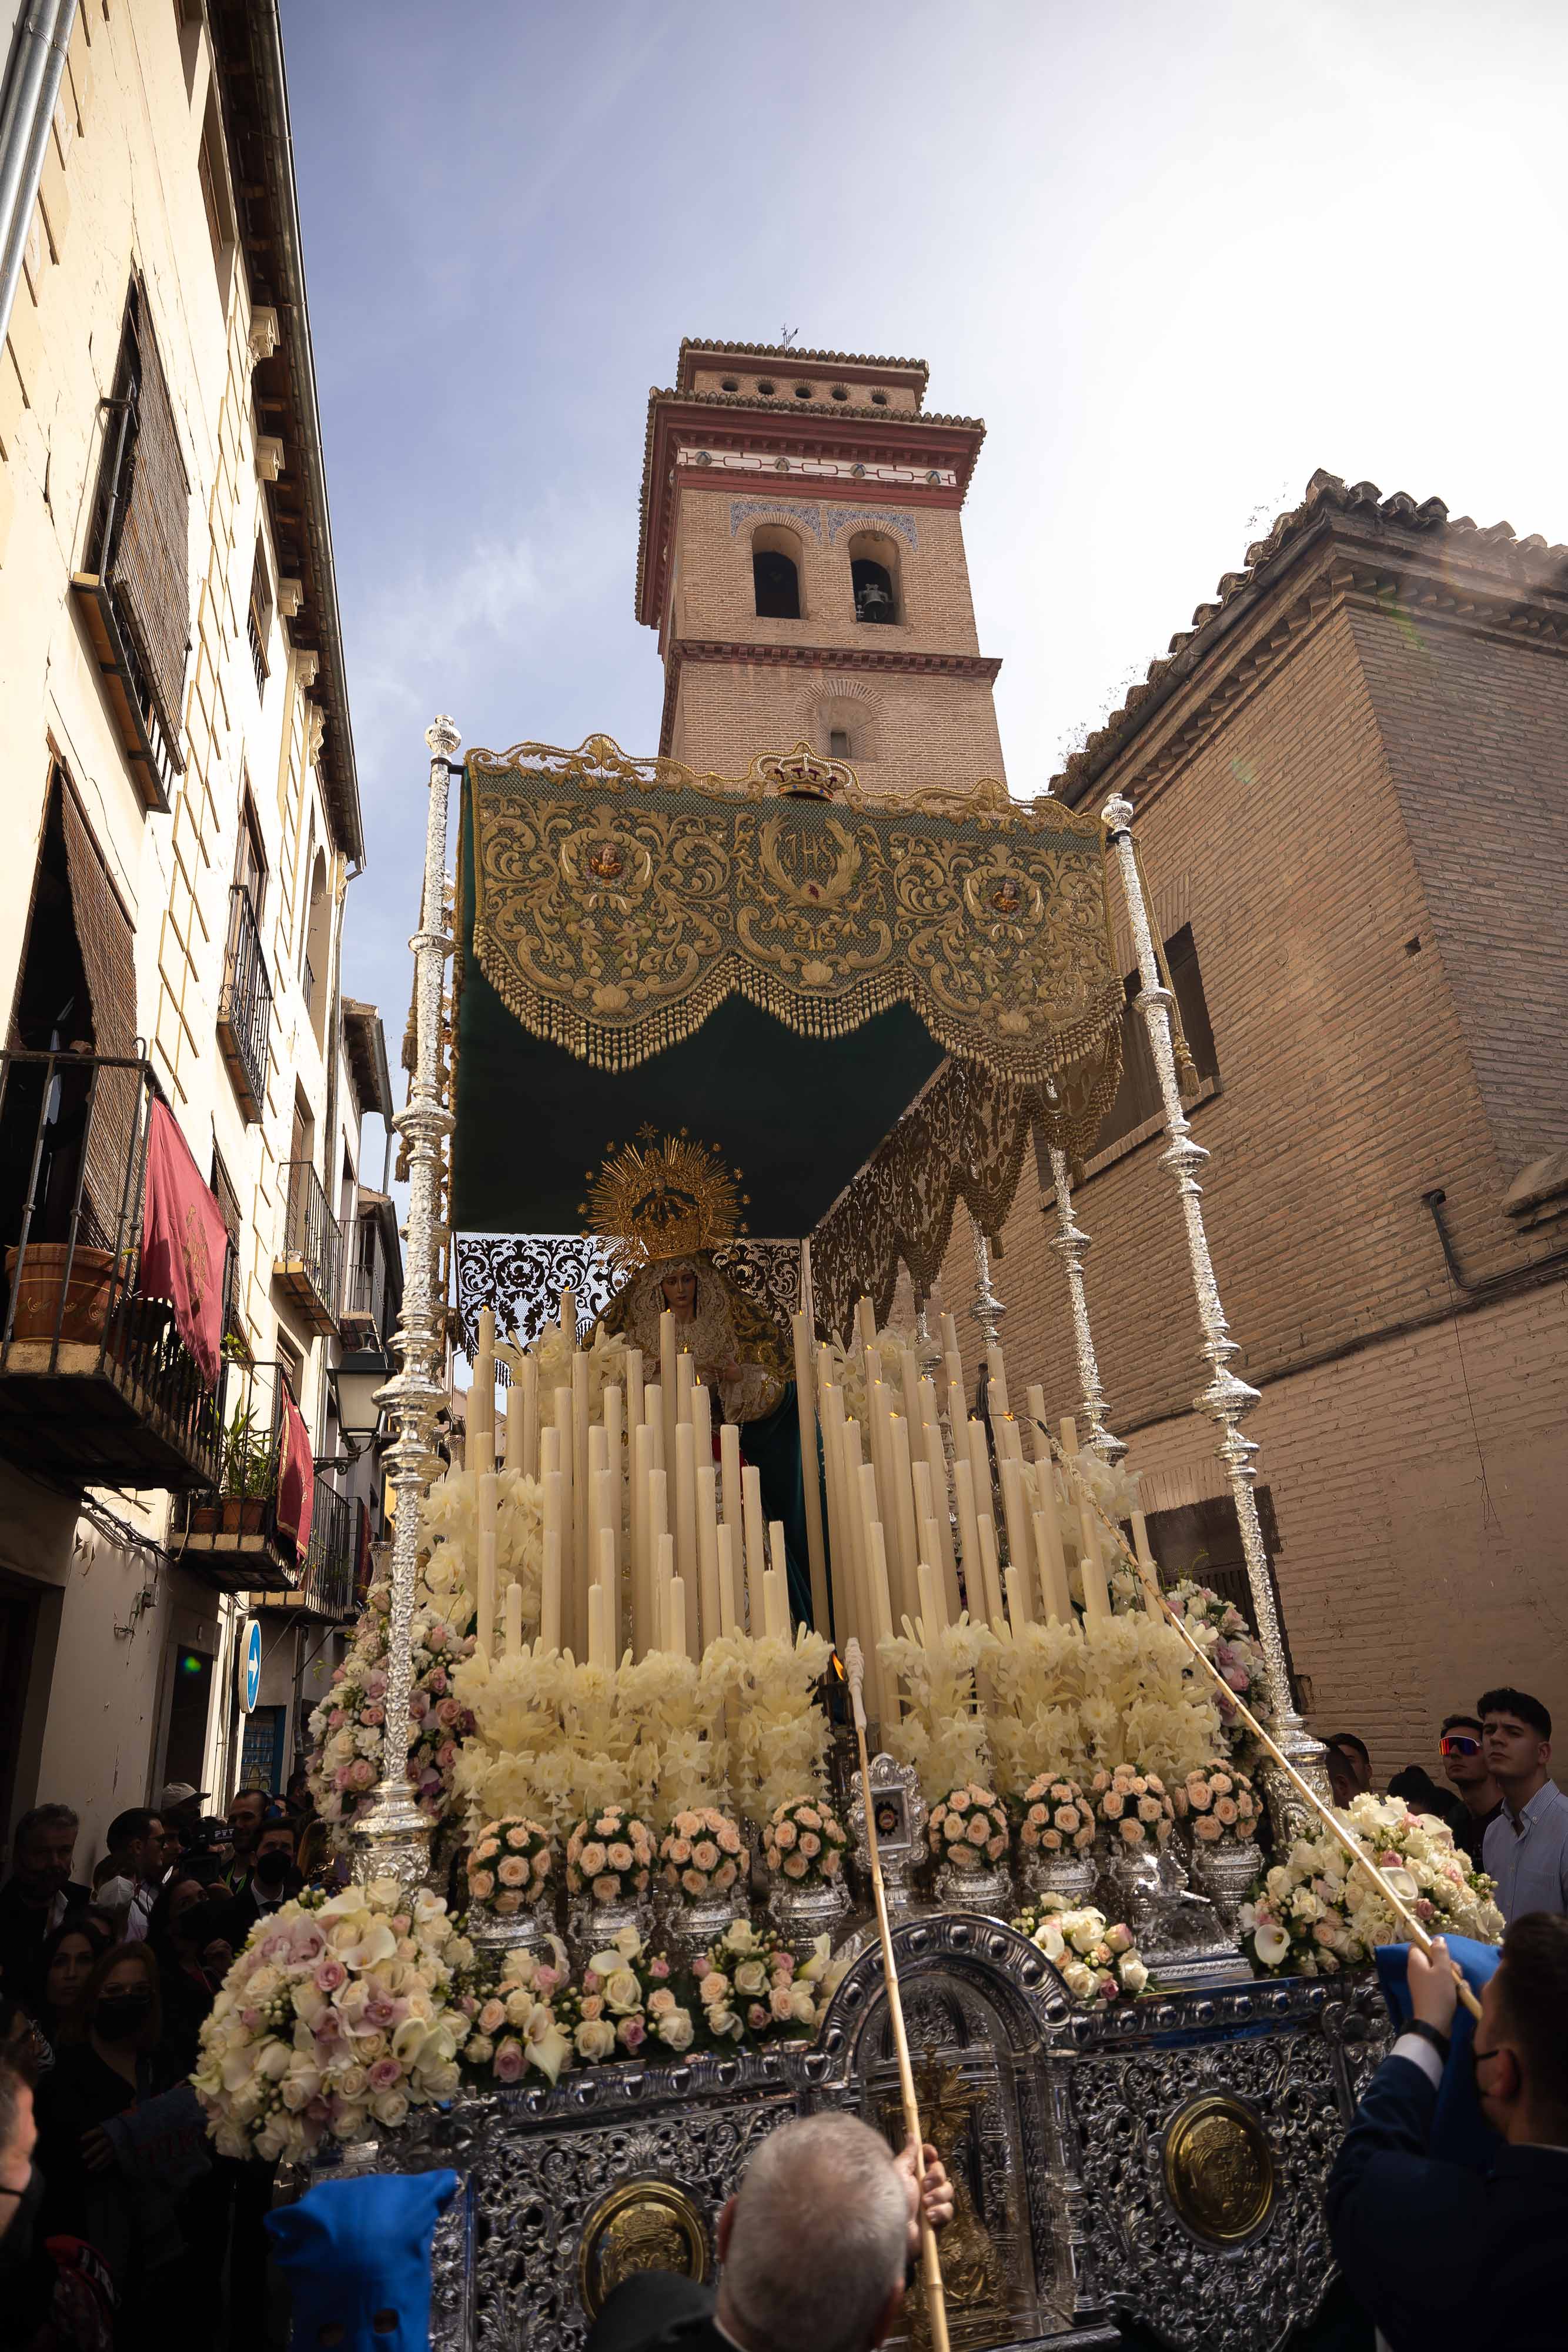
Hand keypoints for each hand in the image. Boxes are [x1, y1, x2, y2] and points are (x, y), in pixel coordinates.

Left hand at [80, 2125, 115, 2174]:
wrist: (131, 2129)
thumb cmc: (117, 2127)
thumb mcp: (110, 2125)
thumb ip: (101, 2130)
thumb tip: (85, 2136)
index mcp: (109, 2129)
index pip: (98, 2131)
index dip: (90, 2134)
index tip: (81, 2139)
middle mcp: (112, 2137)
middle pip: (101, 2144)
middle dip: (92, 2150)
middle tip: (83, 2157)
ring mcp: (115, 2145)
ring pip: (106, 2154)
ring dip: (97, 2161)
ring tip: (89, 2167)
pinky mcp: (118, 2151)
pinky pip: (111, 2159)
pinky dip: (104, 2165)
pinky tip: (97, 2170)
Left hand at [203, 1939, 233, 1972]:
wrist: (219, 1974)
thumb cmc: (215, 1966)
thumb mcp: (210, 1957)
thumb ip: (211, 1951)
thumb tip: (209, 1947)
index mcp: (221, 1948)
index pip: (216, 1942)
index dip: (210, 1945)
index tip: (204, 1953)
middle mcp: (225, 1948)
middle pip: (220, 1940)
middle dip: (212, 1944)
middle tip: (208, 1951)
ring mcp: (228, 1951)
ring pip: (224, 1942)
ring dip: (216, 1946)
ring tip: (211, 1952)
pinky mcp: (229, 1955)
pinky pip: (224, 1949)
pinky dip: (217, 1949)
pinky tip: (213, 1953)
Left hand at [894, 2137, 953, 2254]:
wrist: (891, 2232)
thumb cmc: (889, 2200)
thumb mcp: (898, 2173)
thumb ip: (908, 2155)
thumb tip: (912, 2134)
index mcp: (913, 2175)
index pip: (928, 2159)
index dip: (931, 2154)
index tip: (930, 2154)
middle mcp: (923, 2188)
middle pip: (942, 2173)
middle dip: (936, 2177)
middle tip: (925, 2185)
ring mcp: (931, 2204)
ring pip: (948, 2191)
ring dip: (938, 2196)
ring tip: (924, 2204)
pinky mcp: (937, 2221)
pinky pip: (948, 2211)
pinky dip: (940, 2212)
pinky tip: (929, 2217)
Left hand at [1407, 1936, 1458, 2033]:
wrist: (1435, 2024)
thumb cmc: (1438, 1993)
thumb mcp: (1442, 1969)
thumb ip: (1440, 1952)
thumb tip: (1437, 1938)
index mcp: (1416, 1962)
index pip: (1419, 1945)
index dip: (1431, 1946)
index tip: (1444, 1953)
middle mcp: (1418, 1972)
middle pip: (1435, 1960)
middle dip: (1449, 1966)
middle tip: (1455, 1974)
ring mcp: (1425, 1985)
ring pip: (1443, 1975)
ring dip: (1455, 1981)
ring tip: (1460, 1989)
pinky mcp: (1433, 1996)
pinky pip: (1444, 1988)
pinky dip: (1453, 1991)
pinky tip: (1460, 1998)